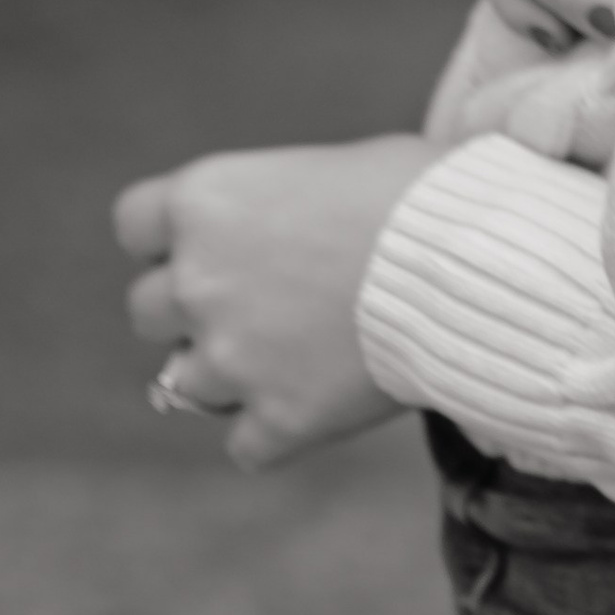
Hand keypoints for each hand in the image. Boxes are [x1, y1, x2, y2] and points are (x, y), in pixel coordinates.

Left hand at [114, 138, 435, 468]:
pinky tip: (320, 409)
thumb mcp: (336, 168)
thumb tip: (290, 231)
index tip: (218, 247)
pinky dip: (277, 433)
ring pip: (184, 385)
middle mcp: (199, 280)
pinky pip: (246, 446)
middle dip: (197, 311)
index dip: (172, 240)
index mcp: (205, 201)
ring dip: (226, 377)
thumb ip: (281, 203)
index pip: (135, 225)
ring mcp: (233, 357)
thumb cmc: (426, 197)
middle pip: (148, 310)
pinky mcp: (281, 419)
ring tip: (291, 362)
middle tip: (262, 308)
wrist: (478, 267)